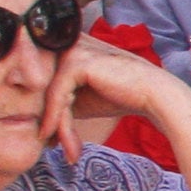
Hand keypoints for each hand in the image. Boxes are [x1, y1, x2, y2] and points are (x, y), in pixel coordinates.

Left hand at [43, 35, 190, 155]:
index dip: (43, 108)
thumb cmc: (122, 96)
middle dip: (45, 118)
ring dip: (54, 124)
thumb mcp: (82, 98)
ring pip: (48, 93)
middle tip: (51, 146)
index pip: (43, 78)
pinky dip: (56, 119)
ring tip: (62, 149)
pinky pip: (57, 96)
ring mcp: (72, 50)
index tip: (49, 137)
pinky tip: (58, 138)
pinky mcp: (77, 62)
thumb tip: (35, 123)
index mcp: (68, 44)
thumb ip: (58, 100)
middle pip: (42, 86)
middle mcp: (67, 41)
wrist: (155, 95)